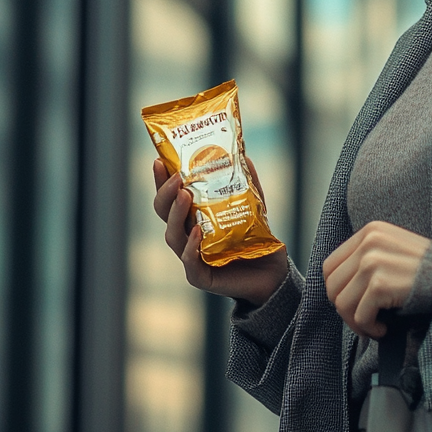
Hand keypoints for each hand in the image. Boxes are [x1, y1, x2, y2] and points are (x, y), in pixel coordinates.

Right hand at [153, 158, 287, 304]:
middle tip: (177, 177)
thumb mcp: (253, 205)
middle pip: (163, 214)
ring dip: (176, 214)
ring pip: (173, 235)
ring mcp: (191, 257)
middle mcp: (186, 235)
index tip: (159, 160)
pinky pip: (190, 262)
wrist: (272, 271)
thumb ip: (247, 182)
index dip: (161, 180)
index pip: (170, 197)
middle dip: (166, 193)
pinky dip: (190, 246)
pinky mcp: (201, 277)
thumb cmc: (256, 239)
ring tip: (185, 195)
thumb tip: (242, 154)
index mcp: (192, 217)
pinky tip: (196, 232)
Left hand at [322, 221, 429, 337]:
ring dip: (357, 322)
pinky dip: (369, 328)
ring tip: (377, 326)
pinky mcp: (381, 283)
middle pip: (332, 286)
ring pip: (342, 303)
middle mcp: (369, 241)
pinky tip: (385, 328)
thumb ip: (367, 260)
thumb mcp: (395, 251)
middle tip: (365, 321)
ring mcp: (373, 260)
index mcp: (371, 231)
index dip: (338, 292)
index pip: (330, 266)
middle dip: (346, 310)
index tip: (354, 306)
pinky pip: (359, 315)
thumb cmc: (431, 273)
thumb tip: (339, 289)